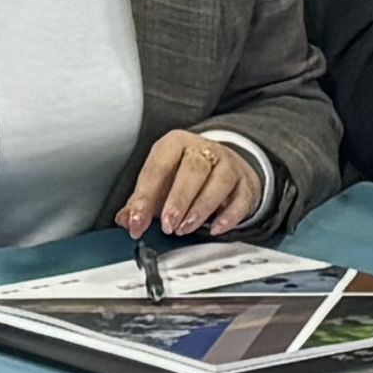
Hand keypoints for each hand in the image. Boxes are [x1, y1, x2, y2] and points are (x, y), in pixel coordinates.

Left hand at [120, 128, 267, 243]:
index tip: (137, 221)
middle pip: (193, 169)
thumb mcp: (160, 184)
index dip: (145, 197)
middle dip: (178, 200)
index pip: (158, 167)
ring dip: (201, 208)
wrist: (223, 167)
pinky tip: (215, 229)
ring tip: (185, 228)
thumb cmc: (186, 175)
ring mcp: (228, 164)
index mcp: (175, 144)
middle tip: (167, 225)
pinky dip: (229, 216)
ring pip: (219, 181)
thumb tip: (126, 219)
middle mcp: (203, 149)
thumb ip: (142, 201)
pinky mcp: (246, 182)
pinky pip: (241, 198)